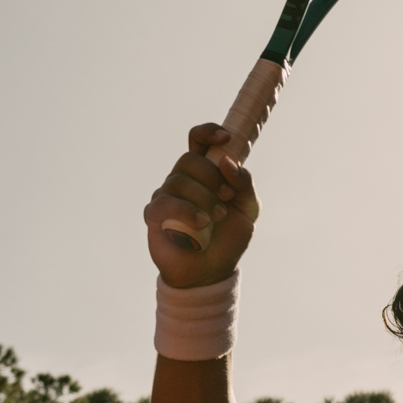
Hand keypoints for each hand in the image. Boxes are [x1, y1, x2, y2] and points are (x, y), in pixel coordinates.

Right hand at [144, 124, 259, 287]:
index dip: (208, 132)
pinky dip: (186, 211)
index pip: (198, 140)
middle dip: (212, 176)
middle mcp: (183, 179)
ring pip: (179, 180)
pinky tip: (201, 223)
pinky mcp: (154, 215)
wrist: (212, 271)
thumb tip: (228, 162)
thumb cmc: (228, 238)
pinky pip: (165, 203)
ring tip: (217, 216)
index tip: (225, 138)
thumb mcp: (249, 209)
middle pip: (190, 159)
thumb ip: (244, 184)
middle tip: (227, 196)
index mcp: (206, 172)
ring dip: (203, 197)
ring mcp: (166, 195)